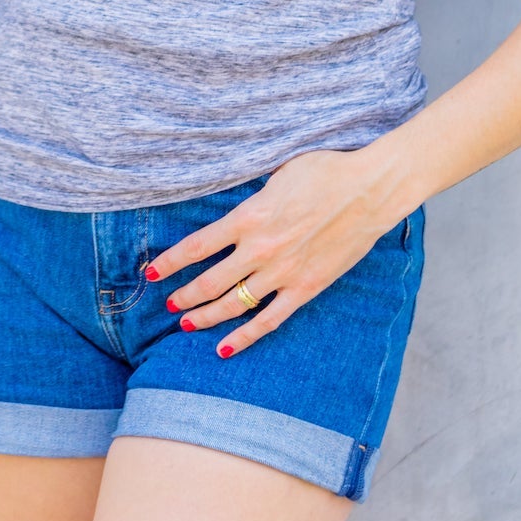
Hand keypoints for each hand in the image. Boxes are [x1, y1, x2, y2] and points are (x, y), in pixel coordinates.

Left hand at [143, 145, 407, 357]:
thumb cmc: (324, 171)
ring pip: (234, 304)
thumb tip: (233, 207)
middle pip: (210, 280)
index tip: (151, 274)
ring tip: (185, 324)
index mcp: (249, 216)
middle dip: (184, 295)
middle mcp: (260, 248)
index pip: (197, 246)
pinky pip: (269, 320)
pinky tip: (225, 348)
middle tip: (168, 304)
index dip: (170, 263)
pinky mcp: (306, 287)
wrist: (368, 189)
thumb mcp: (277, 174)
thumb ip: (252, 197)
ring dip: (205, 317)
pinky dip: (245, 337)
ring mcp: (283, 272)